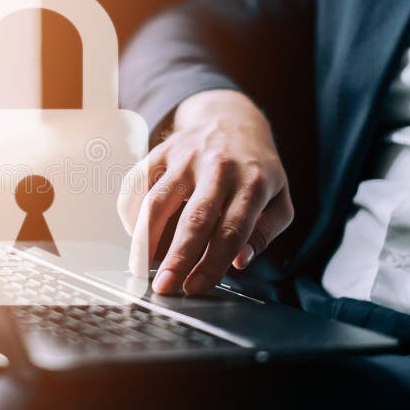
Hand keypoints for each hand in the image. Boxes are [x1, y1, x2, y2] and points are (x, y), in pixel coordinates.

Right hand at [118, 90, 293, 294]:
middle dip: (177, 258)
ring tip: (140, 267)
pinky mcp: (161, 152)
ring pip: (157, 200)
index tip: (197, 289)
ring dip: (145, 238)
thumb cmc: (255, 169)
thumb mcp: (279, 199)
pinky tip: (135, 236)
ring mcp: (185, 157)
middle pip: (194, 219)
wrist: (231, 119)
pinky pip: (137, 184)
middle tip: (164, 287)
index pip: (232, 231)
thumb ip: (264, 232)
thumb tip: (240, 261)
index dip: (213, 264)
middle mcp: (218, 167)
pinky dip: (131, 214)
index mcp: (253, 182)